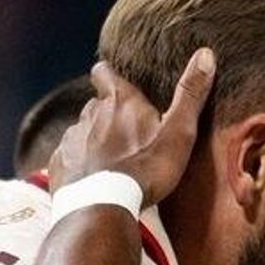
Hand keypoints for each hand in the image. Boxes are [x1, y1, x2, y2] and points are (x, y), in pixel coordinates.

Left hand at [50, 51, 214, 204]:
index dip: (109, 75)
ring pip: (82, 132)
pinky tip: (94, 181)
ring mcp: (70, 140)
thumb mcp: (178, 133)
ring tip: (112, 162)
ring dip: (94, 141)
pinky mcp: (58, 166)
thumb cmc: (144, 171)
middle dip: (107, 113)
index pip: (104, 72)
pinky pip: (69, 159)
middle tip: (127, 131)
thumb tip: (205, 54)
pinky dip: (80, 165)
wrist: (102, 210)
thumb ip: (190, 95)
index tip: (117, 81)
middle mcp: (89, 114)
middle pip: (95, 105)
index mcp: (118, 101)